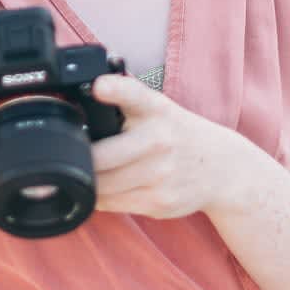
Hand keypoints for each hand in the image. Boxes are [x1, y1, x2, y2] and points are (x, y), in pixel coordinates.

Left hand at [89, 75, 250, 220]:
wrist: (224, 169)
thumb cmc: (178, 133)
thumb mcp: (158, 108)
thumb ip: (125, 99)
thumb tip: (84, 90)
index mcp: (156, 110)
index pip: (135, 94)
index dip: (115, 88)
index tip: (99, 86)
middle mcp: (160, 141)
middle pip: (102, 157)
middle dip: (79, 158)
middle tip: (65, 154)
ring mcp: (161, 175)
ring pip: (103, 185)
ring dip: (85, 180)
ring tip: (80, 173)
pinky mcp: (159, 202)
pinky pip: (113, 204)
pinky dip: (98, 197)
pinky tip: (99, 189)